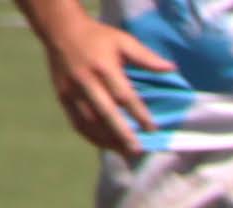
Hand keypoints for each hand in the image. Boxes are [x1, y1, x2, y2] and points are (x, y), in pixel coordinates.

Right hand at [35, 14, 171, 155]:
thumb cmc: (98, 38)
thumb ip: (146, 57)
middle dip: (121, 133)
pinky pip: (76, 122)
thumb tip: (171, 68)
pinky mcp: (62, 96)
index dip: (138, 114)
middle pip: (104, 112)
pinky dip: (91, 137)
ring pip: (89, 121)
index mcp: (103, 67)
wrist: (60, 30)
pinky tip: (107, 146)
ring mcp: (71, 90)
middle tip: (137, 151)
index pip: (123, 95)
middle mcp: (85, 80)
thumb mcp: (123, 41)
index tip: (153, 130)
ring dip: (107, 139)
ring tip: (125, 152)